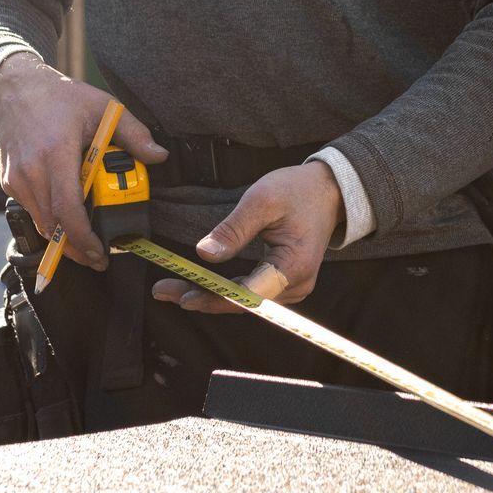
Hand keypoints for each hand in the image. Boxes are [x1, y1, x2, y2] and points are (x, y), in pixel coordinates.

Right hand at [0, 52, 165, 270]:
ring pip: (42, 222)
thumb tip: (159, 157)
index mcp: (55, 153)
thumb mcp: (104, 107)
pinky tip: (68, 221)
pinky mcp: (9, 183)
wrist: (15, 90)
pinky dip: (51, 221)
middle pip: (54, 225)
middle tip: (99, 258)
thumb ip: (134, 134)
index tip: (100, 252)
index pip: (67, 209)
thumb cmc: (60, 99)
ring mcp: (16, 179)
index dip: (84, 237)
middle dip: (77, 248)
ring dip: (64, 238)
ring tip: (87, 245)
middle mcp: (31, 171)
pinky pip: (33, 211)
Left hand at [151, 162, 343, 313]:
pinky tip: (200, 284)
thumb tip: (204, 253)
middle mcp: (295, 286)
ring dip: (210, 295)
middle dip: (203, 297)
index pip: (248, 294)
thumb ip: (233, 229)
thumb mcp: (262, 200)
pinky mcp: (284, 282)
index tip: (183, 295)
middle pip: (242, 302)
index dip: (214, 298)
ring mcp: (291, 287)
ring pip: (244, 300)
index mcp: (292, 267)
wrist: (329, 190)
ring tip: (173, 288)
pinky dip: (224, 289)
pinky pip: (251, 292)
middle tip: (163, 291)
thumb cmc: (299, 191)